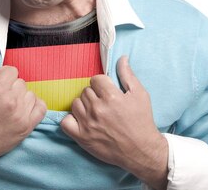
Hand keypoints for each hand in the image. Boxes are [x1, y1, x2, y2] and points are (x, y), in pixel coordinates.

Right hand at [0, 48, 46, 166]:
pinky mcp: (26, 127)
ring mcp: (21, 115)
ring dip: (21, 98)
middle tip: (0, 98)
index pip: (12, 70)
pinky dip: (34, 107)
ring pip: (30, 94)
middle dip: (11, 87)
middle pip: (21, 82)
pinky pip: (41, 108)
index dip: (3, 76)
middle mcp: (11, 100)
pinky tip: (23, 110)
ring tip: (9, 106)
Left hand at [60, 56, 167, 188]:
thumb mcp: (140, 94)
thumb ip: (127, 74)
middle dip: (95, 95)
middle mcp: (97, 109)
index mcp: (111, 96)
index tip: (108, 92)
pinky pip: (65, 121)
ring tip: (95, 113)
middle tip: (105, 105)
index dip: (102, 84)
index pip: (95, 79)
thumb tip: (121, 57)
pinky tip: (82, 121)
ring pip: (75, 103)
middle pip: (86, 91)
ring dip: (84, 106)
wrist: (141, 150)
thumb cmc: (142, 121)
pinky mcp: (81, 138)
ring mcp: (88, 124)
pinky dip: (71, 120)